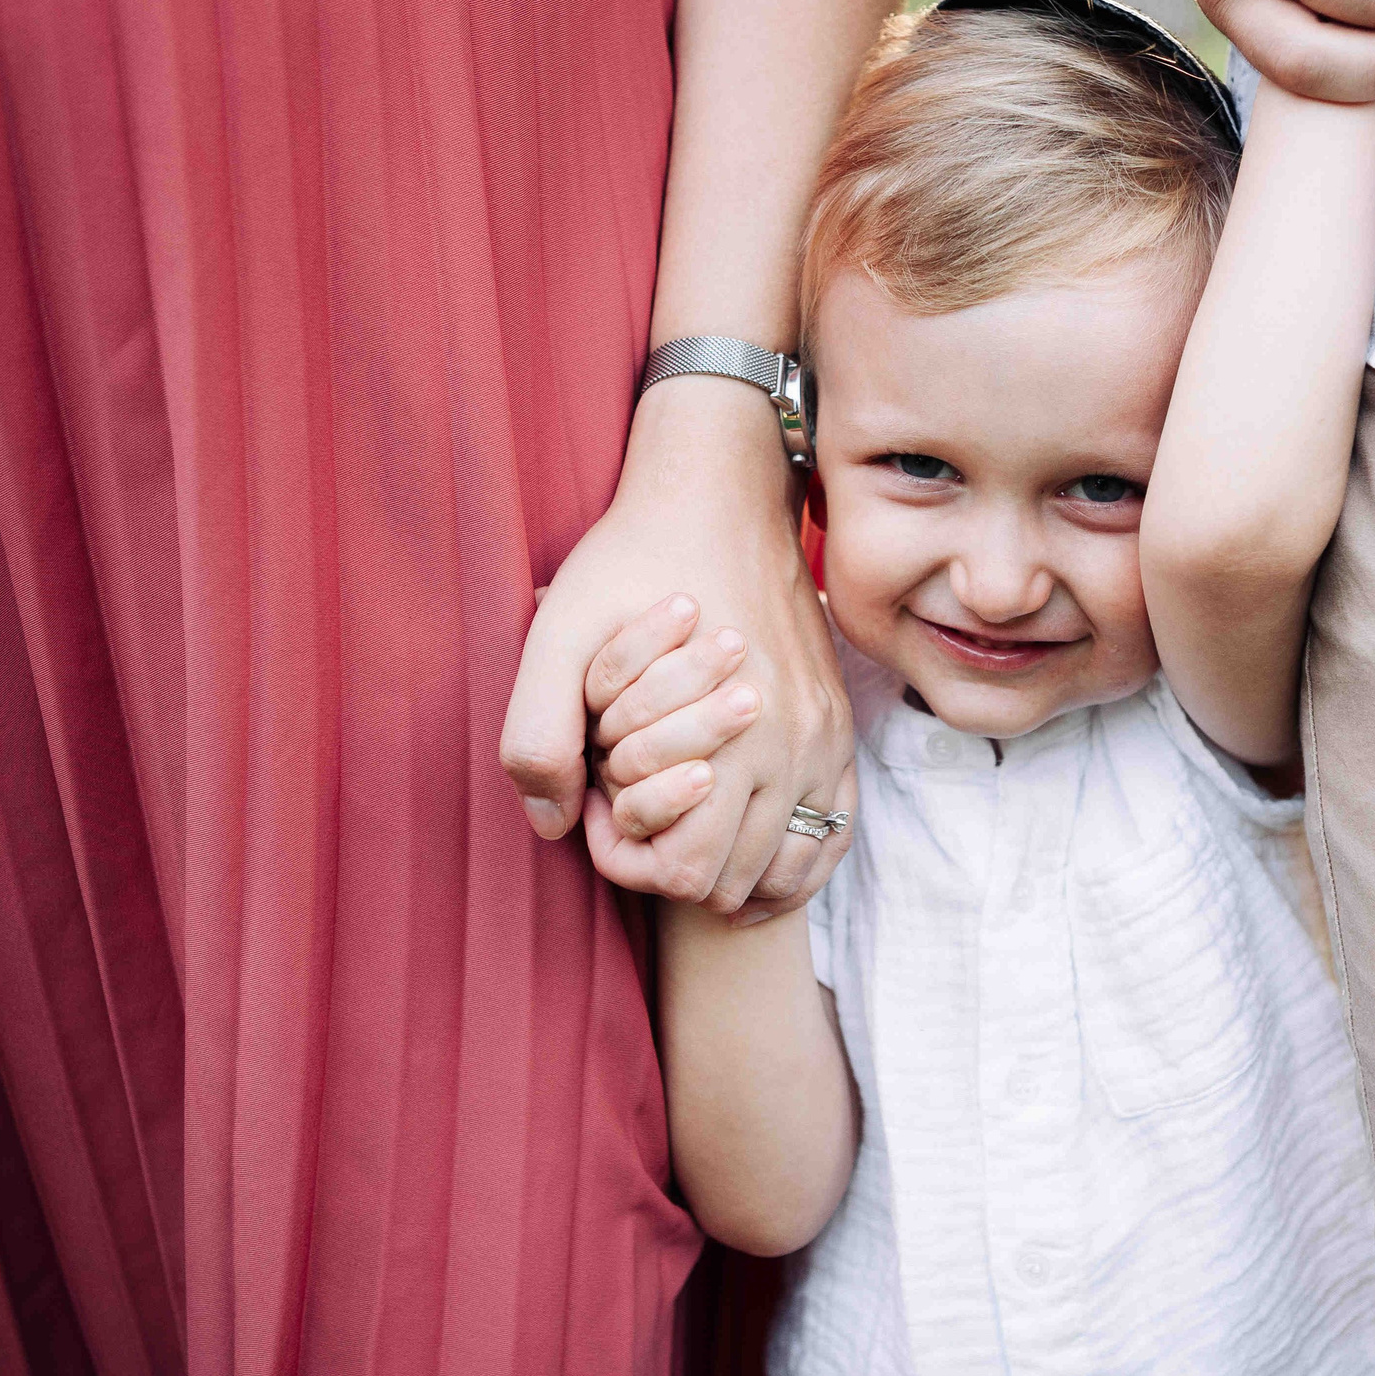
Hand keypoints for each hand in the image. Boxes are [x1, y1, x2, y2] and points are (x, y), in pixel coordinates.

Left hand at [500, 379, 855, 915]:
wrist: (722, 494)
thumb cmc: (632, 562)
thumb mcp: (557, 637)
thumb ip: (538, 735)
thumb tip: (552, 825)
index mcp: (731, 738)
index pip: (688, 871)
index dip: (625, 856)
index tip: (595, 800)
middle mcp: (793, 750)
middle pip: (734, 881)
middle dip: (670, 862)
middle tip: (626, 806)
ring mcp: (824, 741)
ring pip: (786, 868)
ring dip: (726, 864)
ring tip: (672, 816)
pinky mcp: (837, 728)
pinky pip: (833, 833)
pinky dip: (788, 861)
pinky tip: (737, 843)